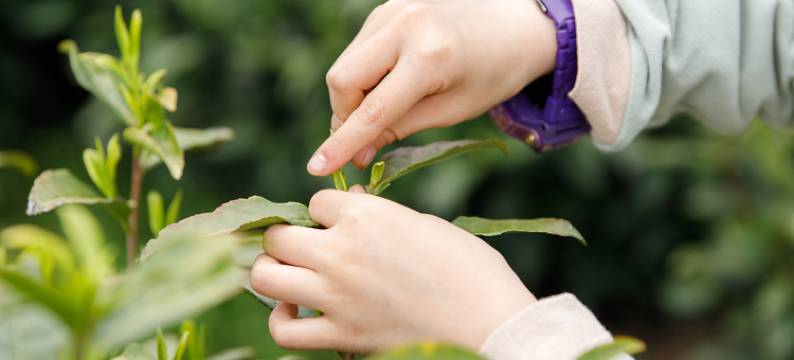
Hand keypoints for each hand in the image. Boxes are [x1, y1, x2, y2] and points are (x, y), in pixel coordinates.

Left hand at [249, 188, 534, 351]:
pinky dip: (280, 319)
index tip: (342, 222)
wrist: (488, 320)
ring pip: (265, 276)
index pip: (317, 202)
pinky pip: (284, 331)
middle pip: (278, 236)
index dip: (328, 211)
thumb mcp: (424, 222)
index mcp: (365, 215)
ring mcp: (335, 295)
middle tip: (306, 245)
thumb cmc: (468, 266)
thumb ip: (378, 214)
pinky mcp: (340, 336)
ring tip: (288, 272)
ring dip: (271, 271)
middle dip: (288, 236)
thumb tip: (350, 205)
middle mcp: (340, 251)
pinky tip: (293, 309)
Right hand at [308, 0, 556, 174]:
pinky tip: (390, 83)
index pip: (372, 109)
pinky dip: (364, 75)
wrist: (517, 22)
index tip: (316, 167)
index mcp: (429, 57)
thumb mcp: (452, 109)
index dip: (342, 143)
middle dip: (345, 115)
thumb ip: (400, 128)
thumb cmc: (493, 72)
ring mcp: (392, 10)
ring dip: (353, 96)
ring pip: (346, 64)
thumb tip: (356, 153)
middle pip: (343, 79)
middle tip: (364, 138)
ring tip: (385, 109)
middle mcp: (405, 26)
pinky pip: (359, 49)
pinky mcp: (387, 7)